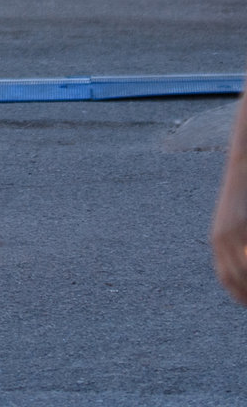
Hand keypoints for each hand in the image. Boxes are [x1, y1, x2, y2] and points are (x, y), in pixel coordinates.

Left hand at [214, 154, 246, 302]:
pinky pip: (246, 254)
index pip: (226, 278)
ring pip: (243, 270)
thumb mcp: (239, 223)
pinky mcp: (242, 226)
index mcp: (218, 240)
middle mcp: (221, 238)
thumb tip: (242, 263)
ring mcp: (234, 232)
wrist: (243, 166)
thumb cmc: (245, 196)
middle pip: (236, 278)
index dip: (239, 296)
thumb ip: (238, 243)